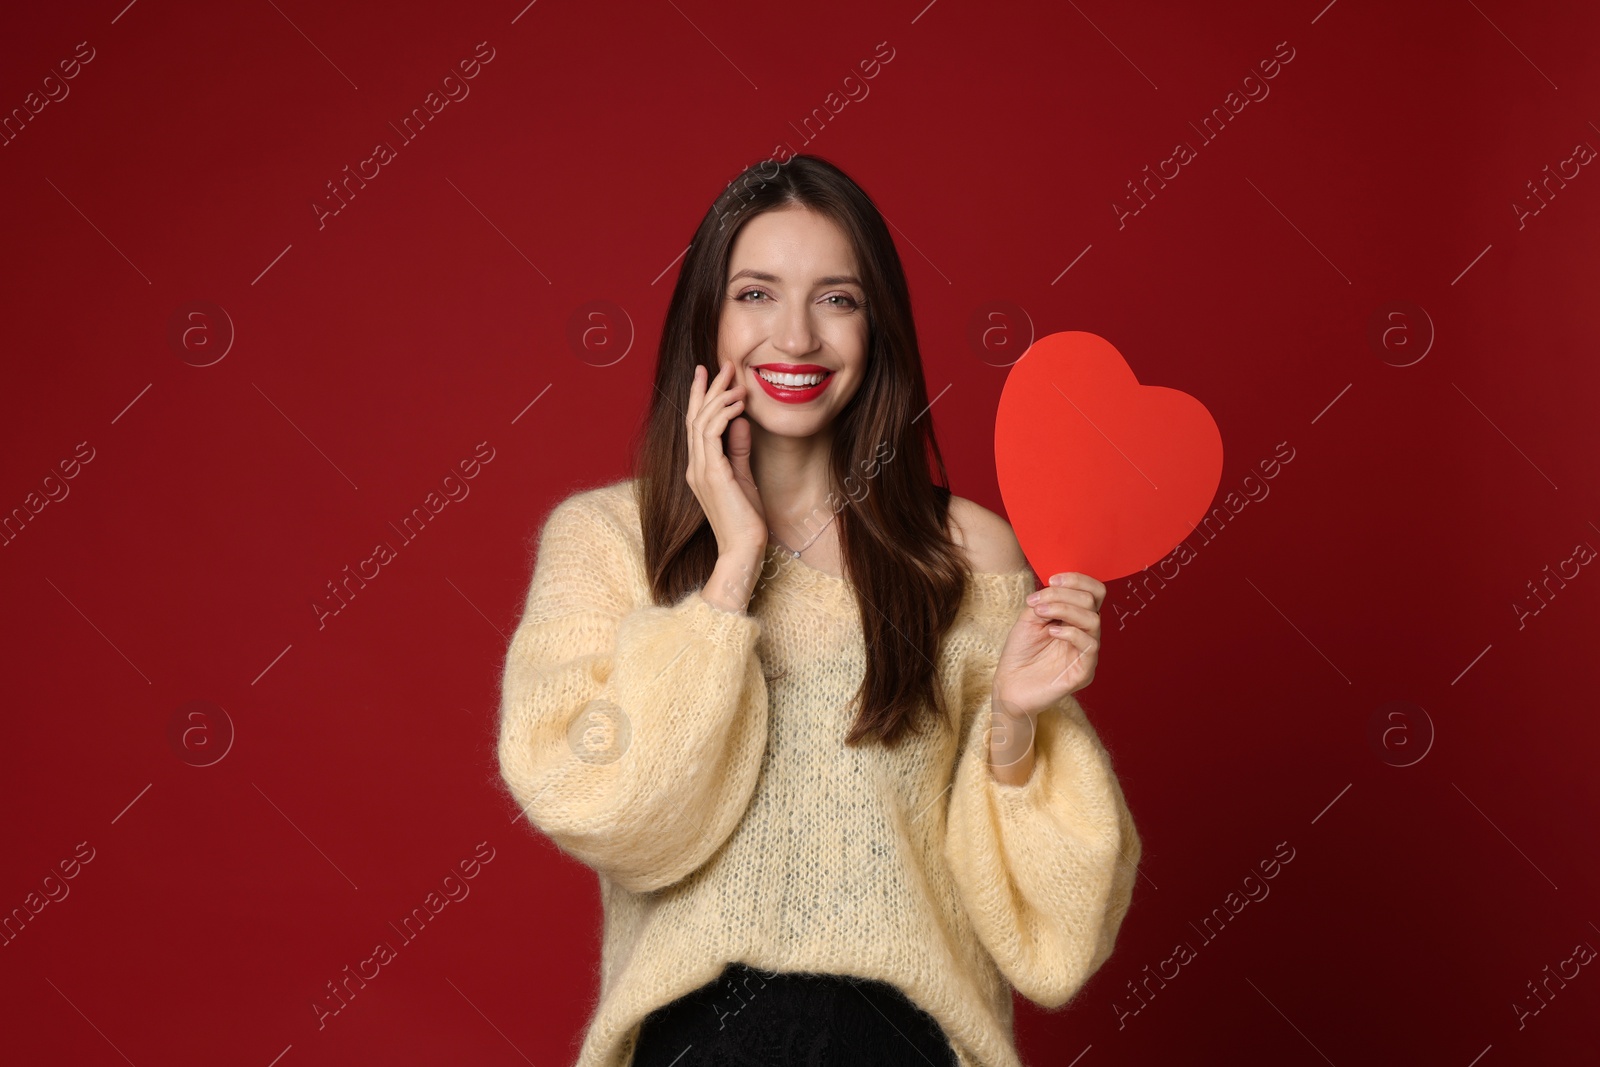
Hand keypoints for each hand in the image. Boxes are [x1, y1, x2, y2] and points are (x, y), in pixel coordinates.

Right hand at [686, 361, 767, 559]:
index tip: (709, 374)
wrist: (744, 549)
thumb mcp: (744, 478)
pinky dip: (723, 414)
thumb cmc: (746, 521)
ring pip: (702, 421)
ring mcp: (700, 471)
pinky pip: (712, 434)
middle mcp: (695, 467)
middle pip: (695, 418)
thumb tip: (742, 423)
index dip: (701, 398)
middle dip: (707, 388)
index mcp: (700, 468)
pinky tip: (738, 404)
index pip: (697, 425)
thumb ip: (739, 450)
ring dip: (718, 396)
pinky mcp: (712, 475)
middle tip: (721, 365)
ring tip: (735, 379)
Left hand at [993, 571, 1104, 719]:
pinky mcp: (1085, 672)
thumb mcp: (1029, 618)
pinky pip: (1090, 646)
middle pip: (1093, 601)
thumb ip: (1046, 601)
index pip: (1093, 592)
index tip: (1051, 579)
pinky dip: (1070, 633)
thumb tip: (1057, 587)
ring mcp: (1087, 653)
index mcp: (1076, 619)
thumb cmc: (1020, 653)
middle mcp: (1085, 633)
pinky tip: (1051, 632)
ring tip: (1040, 614)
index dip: (1077, 580)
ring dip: (1064, 609)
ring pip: (1093, 620)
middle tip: (1037, 602)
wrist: (1009, 686)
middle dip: (1063, 594)